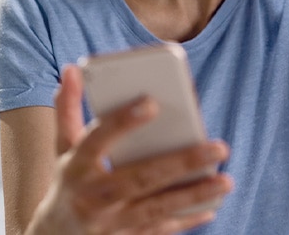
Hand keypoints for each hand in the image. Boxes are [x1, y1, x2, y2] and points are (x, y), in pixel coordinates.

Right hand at [26, 65, 232, 234]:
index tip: (151, 102)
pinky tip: (212, 206)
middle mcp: (92, 196)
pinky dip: (187, 220)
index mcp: (75, 166)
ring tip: (225, 180)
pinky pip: (160, 229)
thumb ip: (68, 109)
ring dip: (192, 195)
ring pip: (155, 208)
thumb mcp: (63, 148)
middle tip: (218, 146)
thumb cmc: (69, 182)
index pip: (96, 140)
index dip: (121, 122)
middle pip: (138, 178)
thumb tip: (73, 69)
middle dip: (180, 163)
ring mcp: (111, 222)